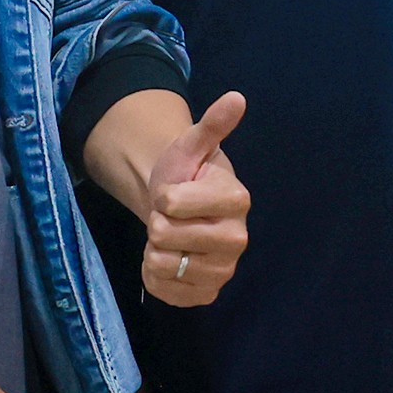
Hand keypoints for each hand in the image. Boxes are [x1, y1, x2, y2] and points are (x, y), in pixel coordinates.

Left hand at [97, 90, 250, 306]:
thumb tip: (235, 98)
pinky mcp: (208, 294)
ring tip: (170, 238)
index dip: (163, 196)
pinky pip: (163, 291)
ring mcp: (224, 271)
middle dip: (157, 224)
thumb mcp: (191, 147)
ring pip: (162, 264)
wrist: (181, 211)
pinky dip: (154, 276)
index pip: (172, 203)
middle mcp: (238, 240)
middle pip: (164, 235)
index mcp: (237, 199)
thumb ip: (212, 126)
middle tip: (171, 217)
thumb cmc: (186, 176)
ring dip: (154, 250)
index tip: (175, 193)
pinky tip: (168, 260)